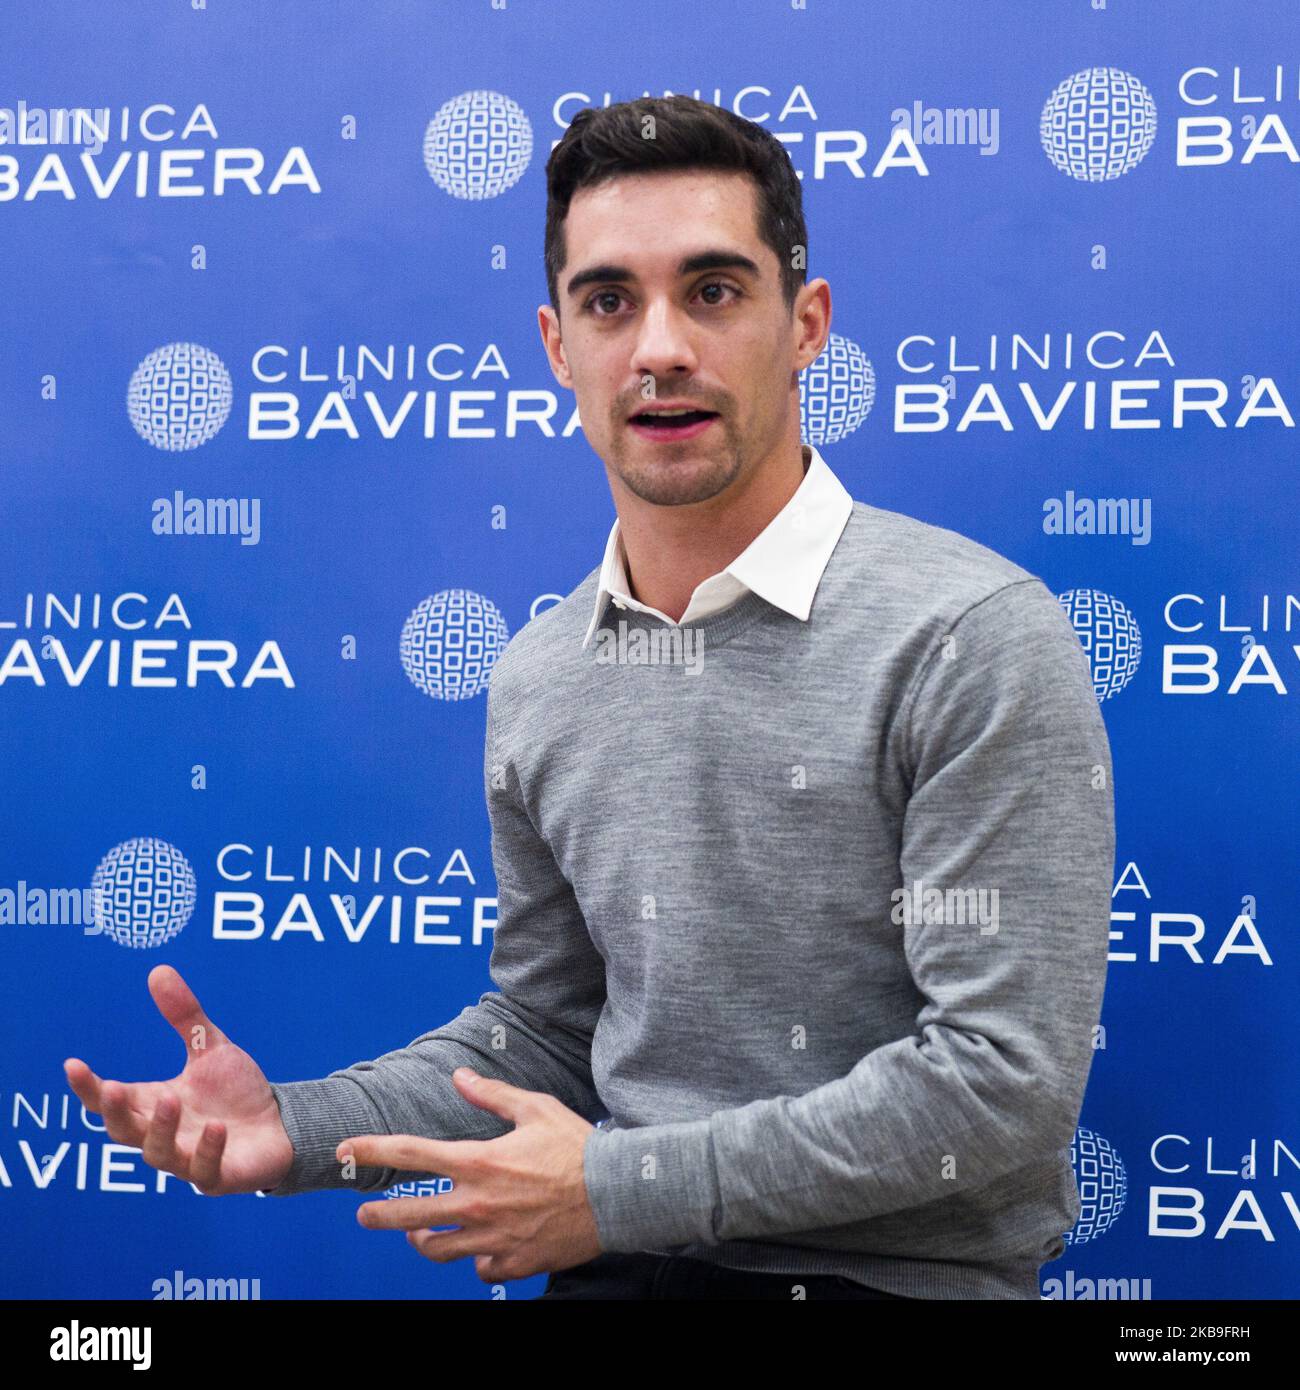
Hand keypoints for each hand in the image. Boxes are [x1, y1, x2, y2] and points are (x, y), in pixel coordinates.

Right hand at [62, 964, 293, 1195]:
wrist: (281, 1125)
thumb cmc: (236, 1092)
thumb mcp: (211, 1047)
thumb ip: (185, 1016)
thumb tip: (158, 970)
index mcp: (154, 1104)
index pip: (111, 1100)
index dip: (89, 1087)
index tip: (73, 1065)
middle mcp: (164, 1134)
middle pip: (124, 1131)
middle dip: (116, 1112)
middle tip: (115, 1088)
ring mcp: (187, 1160)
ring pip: (158, 1155)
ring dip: (160, 1129)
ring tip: (170, 1098)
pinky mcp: (217, 1178)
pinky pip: (204, 1171)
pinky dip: (207, 1149)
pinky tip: (216, 1127)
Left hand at [342, 1067, 602, 1282]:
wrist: (616, 1194)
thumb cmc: (577, 1147)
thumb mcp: (535, 1109)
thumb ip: (491, 1095)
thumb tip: (460, 1078)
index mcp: (478, 1162)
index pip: (410, 1154)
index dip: (371, 1150)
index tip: (346, 1150)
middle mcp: (477, 1204)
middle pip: (408, 1216)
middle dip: (379, 1215)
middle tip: (365, 1214)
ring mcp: (493, 1239)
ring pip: (437, 1251)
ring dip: (421, 1242)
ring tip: (416, 1236)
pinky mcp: (512, 1263)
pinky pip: (479, 1268)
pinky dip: (474, 1259)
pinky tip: (477, 1249)